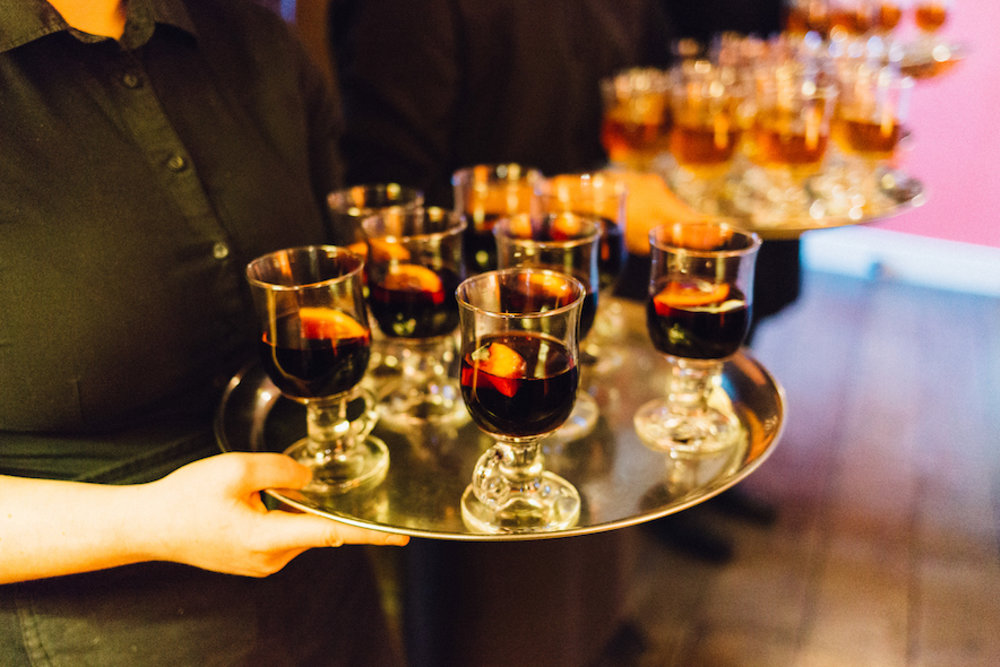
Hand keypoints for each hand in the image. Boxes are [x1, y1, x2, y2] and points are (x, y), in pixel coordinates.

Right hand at [142, 452, 407, 576]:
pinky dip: (279, 518)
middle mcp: (270, 559)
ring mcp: (260, 565)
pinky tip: (250, 504)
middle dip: (312, 504)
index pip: (332, 534)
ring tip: (246, 494)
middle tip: (279, 485)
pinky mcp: (252, 562)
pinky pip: (280, 536)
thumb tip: (311, 478)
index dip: (368, 534)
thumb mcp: (237, 469)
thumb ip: (283, 470)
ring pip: (296, 530)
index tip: (400, 536)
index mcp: (268, 538)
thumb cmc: (186, 498)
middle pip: (313, 526)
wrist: (147, 526)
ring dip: (290, 509)